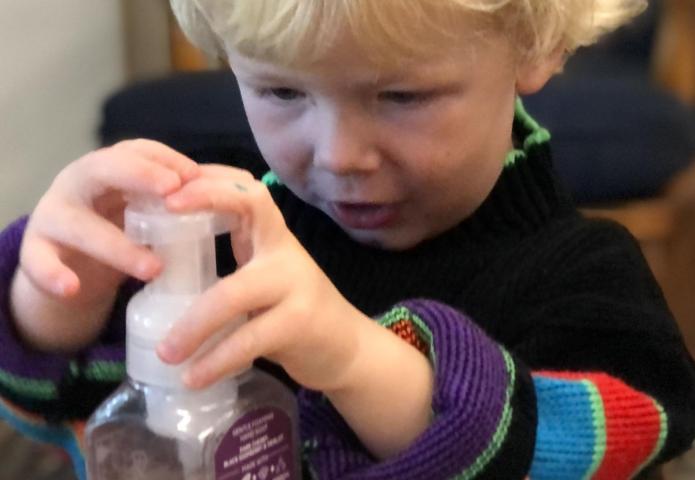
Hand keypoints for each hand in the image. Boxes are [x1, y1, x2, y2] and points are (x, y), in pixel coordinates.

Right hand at [11, 139, 199, 350]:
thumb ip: (177, 204)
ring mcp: (54, 217)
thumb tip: (240, 190)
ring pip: (79, 223)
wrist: (71, 269)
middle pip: (102, 168)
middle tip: (172, 190)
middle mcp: (79, 184)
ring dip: (116, 245)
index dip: (165, 160)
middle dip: (137, 175)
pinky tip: (73, 288)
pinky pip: (38, 262)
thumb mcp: (147, 214)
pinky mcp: (36, 252)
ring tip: (153, 267)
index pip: (137, 151)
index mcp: (111, 171)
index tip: (195, 175)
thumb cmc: (120, 231)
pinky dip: (54, 275)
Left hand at [157, 164, 434, 458]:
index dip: (210, 182)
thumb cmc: (293, 309)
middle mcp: (285, 250)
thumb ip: (232, 257)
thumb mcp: (265, 274)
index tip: (167, 190)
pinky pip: (248, 340)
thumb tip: (161, 256)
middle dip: (201, 210)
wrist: (345, 346)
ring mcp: (295, 285)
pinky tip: (193, 378)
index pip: (247, 189)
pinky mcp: (300, 325)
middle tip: (152, 236)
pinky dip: (216, 362)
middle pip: (246, 211)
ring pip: (233, 293)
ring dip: (193, 325)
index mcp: (272, 235)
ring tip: (166, 352)